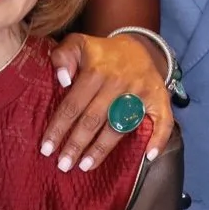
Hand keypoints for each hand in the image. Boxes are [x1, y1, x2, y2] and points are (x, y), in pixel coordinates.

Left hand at [41, 32, 176, 172]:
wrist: (138, 46)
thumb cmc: (101, 52)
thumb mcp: (77, 43)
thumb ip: (62, 56)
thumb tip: (62, 80)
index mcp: (96, 71)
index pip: (73, 104)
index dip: (59, 128)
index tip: (46, 149)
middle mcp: (118, 83)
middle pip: (93, 120)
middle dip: (76, 144)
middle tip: (63, 165)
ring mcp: (141, 92)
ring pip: (120, 126)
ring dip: (102, 149)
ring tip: (85, 166)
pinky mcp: (160, 98)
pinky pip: (163, 121)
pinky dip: (159, 139)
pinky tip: (148, 158)